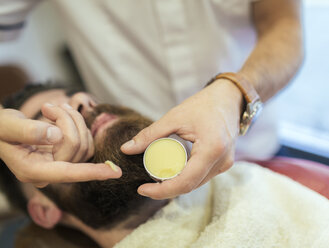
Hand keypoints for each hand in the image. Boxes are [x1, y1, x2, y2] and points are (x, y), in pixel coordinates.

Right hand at [0, 107, 121, 187]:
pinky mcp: (69, 158)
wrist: (1, 131)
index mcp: (32, 171)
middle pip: (75, 146)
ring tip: (54, 108)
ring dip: (73, 120)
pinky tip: (64, 115)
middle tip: (49, 106)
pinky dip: (78, 124)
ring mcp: (60, 167)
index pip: (67, 173)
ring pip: (84, 142)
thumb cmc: (2, 128)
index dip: (90, 172)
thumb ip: (28, 130)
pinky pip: (85, 142)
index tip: (114, 172)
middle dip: (67, 120)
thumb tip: (55, 135)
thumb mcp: (6, 125)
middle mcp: (49, 174)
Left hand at [121, 79, 242, 198]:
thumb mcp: (174, 117)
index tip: (143, 189)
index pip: (185, 182)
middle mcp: (222, 162)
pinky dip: (186, 178)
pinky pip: (202, 177)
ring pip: (196, 184)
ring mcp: (225, 164)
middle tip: (146, 184)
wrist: (229, 98)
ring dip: (176, 184)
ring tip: (155, 178)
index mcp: (211, 150)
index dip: (162, 190)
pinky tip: (171, 173)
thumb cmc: (203, 104)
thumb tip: (126, 149)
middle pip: (190, 186)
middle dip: (166, 189)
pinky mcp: (224, 163)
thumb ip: (150, 134)